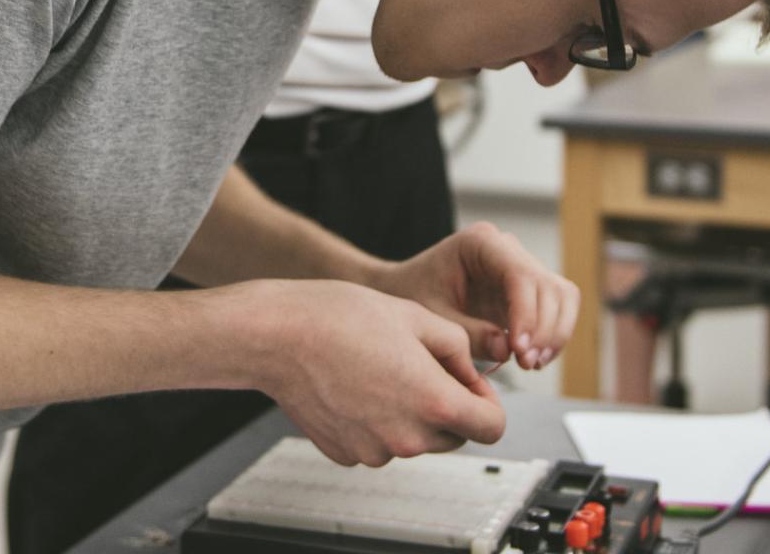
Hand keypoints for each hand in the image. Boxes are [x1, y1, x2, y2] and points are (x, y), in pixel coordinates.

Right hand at [246, 279, 504, 466]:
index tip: (468, 382)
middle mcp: (407, 438)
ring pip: (414, 440)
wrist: (277, 335)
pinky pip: (378, 442)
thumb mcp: (416, 315)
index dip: (487, 401)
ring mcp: (374, 451)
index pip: (492, 427)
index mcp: (434, 402)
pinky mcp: (346, 454)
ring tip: (379, 370)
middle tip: (420, 368)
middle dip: (449, 407)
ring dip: (411, 415)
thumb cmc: (340, 317)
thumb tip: (469, 374)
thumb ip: (458, 348)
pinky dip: (376, 422)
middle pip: (455, 437)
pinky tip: (355, 386)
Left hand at [375, 221, 579, 370]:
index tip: (519, 350)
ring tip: (530, 364)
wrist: (404, 288)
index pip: (521, 276)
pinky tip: (532, 359)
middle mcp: (507, 248)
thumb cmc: (413, 294)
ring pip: (562, 297)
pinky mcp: (526, 289)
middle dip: (544, 329)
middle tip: (526, 363)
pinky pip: (555, 309)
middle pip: (550, 287)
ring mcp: (520, 267)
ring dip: (554, 334)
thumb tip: (508, 349)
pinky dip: (551, 335)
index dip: (528, 315)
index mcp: (480, 242)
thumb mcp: (433, 317)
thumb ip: (469, 333)